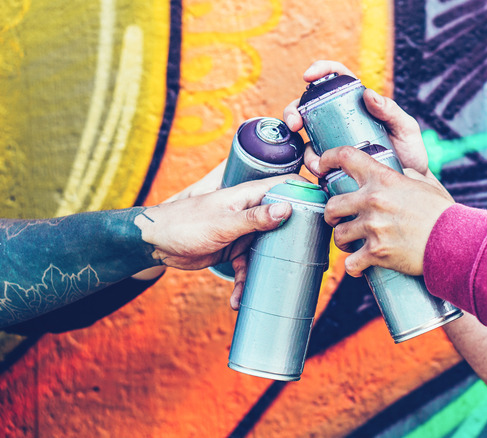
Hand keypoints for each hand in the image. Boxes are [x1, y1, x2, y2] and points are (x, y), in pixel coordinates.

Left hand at [134, 174, 303, 306]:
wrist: (155, 244)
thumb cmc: (185, 224)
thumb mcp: (223, 222)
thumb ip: (255, 217)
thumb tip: (286, 209)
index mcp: (248, 195)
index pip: (285, 184)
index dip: (306, 190)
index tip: (326, 206)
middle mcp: (249, 210)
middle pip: (283, 220)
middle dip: (295, 239)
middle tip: (310, 257)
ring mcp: (243, 230)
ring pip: (267, 249)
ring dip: (267, 271)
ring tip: (264, 291)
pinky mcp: (234, 248)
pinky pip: (248, 267)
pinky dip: (244, 285)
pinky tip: (237, 301)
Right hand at [283, 60, 431, 177]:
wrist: (408, 188)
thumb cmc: (410, 153)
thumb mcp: (406, 128)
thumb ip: (391, 110)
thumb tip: (368, 93)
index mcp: (358, 102)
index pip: (335, 77)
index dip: (320, 70)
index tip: (309, 76)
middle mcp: (340, 119)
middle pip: (308, 106)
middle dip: (293, 111)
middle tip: (296, 123)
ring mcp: (333, 141)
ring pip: (305, 136)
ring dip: (303, 146)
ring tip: (317, 162)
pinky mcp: (332, 162)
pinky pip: (314, 160)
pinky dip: (311, 164)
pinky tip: (320, 171)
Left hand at [318, 146, 453, 276]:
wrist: (456, 241)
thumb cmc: (443, 212)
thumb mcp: (425, 183)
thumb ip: (406, 174)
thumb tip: (398, 171)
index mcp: (383, 178)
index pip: (345, 157)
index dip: (327, 159)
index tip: (321, 166)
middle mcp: (373, 200)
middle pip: (332, 205)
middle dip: (332, 214)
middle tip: (338, 219)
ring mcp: (373, 228)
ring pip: (338, 235)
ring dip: (343, 241)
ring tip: (351, 244)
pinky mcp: (377, 253)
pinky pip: (351, 263)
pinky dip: (354, 267)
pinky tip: (359, 266)